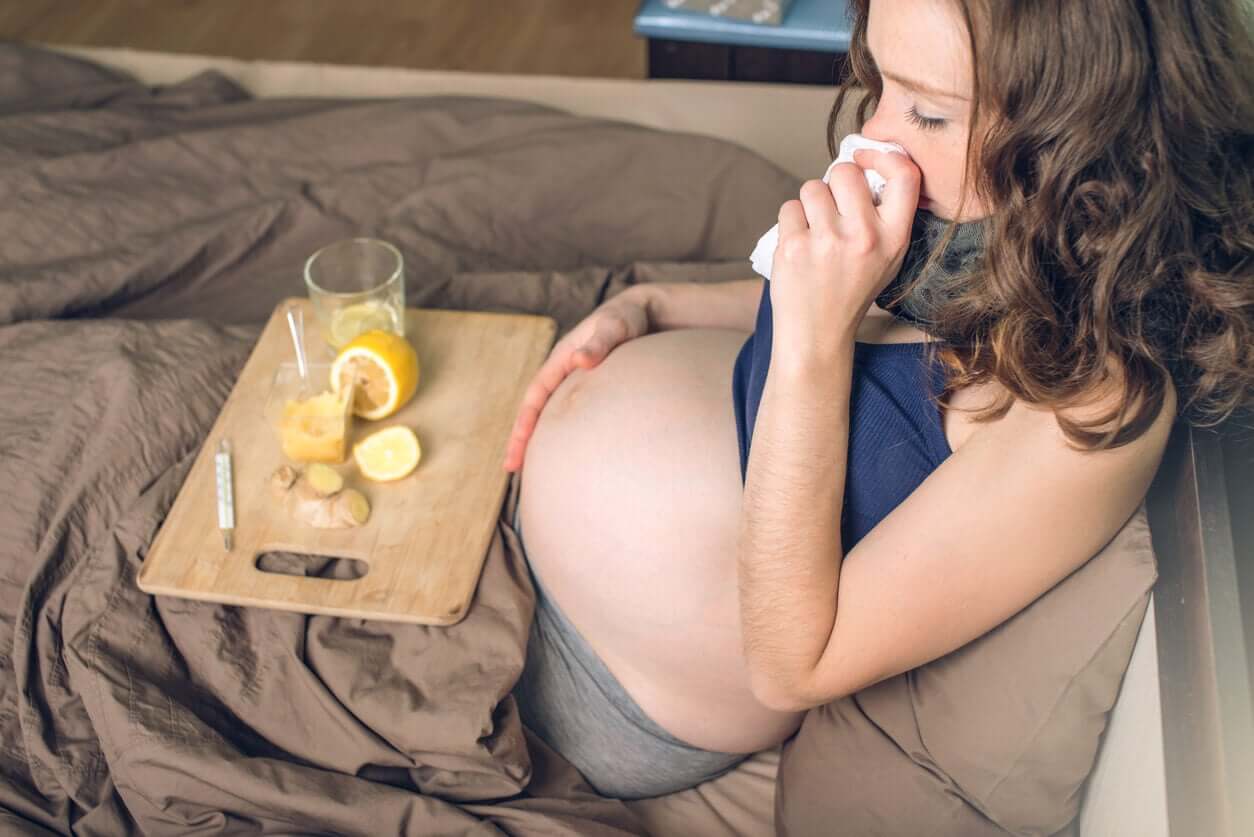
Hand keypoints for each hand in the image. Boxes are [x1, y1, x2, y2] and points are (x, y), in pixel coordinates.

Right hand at [502, 287, 651, 471]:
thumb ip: (600, 342)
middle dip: (523, 438)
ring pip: (554, 416)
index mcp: (561, 359)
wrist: (648, 315)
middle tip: (512, 468)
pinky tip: (574, 457)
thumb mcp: (615, 326)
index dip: (524, 422)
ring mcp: (578, 385)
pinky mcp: (595, 393)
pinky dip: (568, 436)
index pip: (535, 395)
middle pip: (538, 410)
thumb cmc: (628, 318)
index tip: (516, 446)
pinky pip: (576, 418)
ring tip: (532, 470)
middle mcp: (565, 374)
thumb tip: (581, 360)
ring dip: (542, 440)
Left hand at [769, 149, 919, 362]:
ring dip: (809, 204)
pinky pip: (789, 208)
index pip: (904, 175)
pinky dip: (791, 223)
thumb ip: (886, 216)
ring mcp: (827, 240)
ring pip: (812, 187)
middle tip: (832, 210)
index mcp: (894, 237)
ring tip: (815, 232)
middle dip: (834, 184)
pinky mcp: (794, 246)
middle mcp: (864, 236)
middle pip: (845, 172)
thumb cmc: (851, 290)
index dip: (882, 157)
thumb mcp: (888, 258)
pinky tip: (799, 246)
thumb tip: (867, 165)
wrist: (817, 333)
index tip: (865, 160)